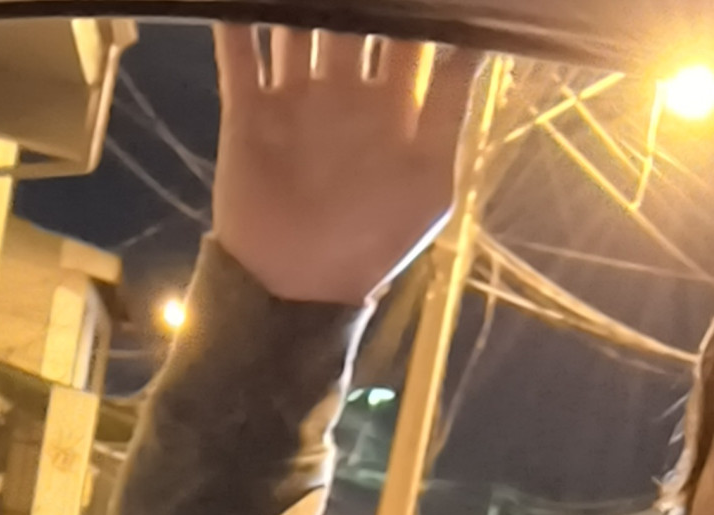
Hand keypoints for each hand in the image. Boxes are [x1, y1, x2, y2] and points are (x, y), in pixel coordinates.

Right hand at [213, 25, 482, 305]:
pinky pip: (239, 50)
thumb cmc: (374, 244)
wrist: (297, 288)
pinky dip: (236, 18)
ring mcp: (294, 98)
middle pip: (348, 19)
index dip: (413, 11)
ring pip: (295, 24)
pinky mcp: (247, 108)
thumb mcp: (430, 183)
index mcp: (390, 108)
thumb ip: (449, 112)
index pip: (406, 39)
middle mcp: (343, 93)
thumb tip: (476, 43)